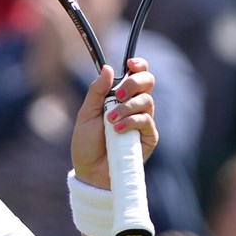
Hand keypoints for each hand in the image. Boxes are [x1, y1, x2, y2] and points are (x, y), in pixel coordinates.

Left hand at [71, 57, 157, 187]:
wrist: (90, 171)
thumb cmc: (87, 143)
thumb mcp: (86, 113)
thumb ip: (97, 91)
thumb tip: (107, 68)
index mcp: (120, 97)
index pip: (137, 74)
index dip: (138, 65)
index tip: (130, 64)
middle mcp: (134, 106)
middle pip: (148, 82)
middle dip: (134, 83)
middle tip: (118, 94)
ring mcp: (143, 121)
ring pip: (147, 101)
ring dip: (127, 107)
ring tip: (111, 120)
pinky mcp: (148, 137)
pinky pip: (147, 121)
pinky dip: (131, 122)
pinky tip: (117, 130)